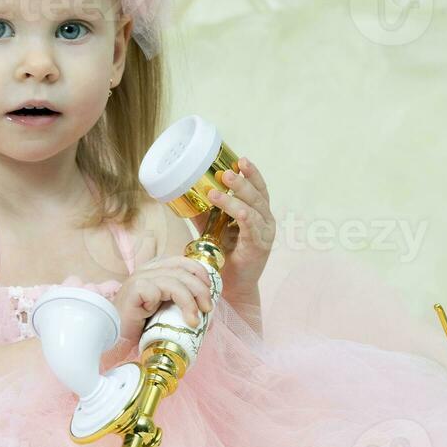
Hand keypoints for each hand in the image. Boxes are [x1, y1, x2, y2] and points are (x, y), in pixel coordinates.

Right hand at [106, 256, 214, 358]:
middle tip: (207, 309)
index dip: (199, 272)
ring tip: (193, 320)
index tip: (209, 291)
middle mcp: (148, 270)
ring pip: (173, 281)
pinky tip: (157, 317)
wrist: (115, 336)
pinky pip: (155, 291)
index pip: (182, 261)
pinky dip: (161, 303)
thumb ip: (182, 307)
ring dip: (189, 301)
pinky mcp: (133, 289)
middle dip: (200, 289)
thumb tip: (208, 318)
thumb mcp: (166, 312)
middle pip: (182, 270)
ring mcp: (139, 278)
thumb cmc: (139, 325)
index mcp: (156, 270)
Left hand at [189, 156, 273, 310]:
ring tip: (217, 190)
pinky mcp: (259, 247)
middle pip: (257, 194)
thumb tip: (181, 193)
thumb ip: (203, 213)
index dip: (251, 174)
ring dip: (236, 197)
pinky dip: (243, 216)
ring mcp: (264, 234)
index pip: (257, 188)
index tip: (240, 160)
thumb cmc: (224, 256)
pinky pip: (252, 228)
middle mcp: (265, 220)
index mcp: (257, 213)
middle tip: (226, 172)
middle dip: (242, 181)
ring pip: (253, 209)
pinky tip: (235, 210)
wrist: (231, 286)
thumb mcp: (211, 229)